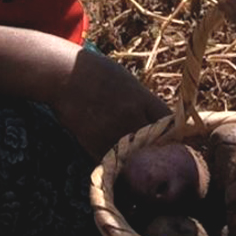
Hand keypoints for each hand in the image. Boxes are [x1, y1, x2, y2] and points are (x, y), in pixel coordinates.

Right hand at [50, 48, 170, 159]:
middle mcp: (131, 115)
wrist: (62, 73)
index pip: (169, 122)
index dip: (172, 132)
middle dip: (157, 150)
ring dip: (137, 161)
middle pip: (156, 143)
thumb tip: (156, 119)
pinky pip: (112, 161)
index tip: (171, 138)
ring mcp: (112, 131)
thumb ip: (142, 100)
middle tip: (157, 157)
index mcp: (141, 98)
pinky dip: (115, 164)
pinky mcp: (93, 142)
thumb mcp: (126, 79)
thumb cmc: (94, 71)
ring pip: (134, 157)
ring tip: (136, 163)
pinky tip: (115, 160)